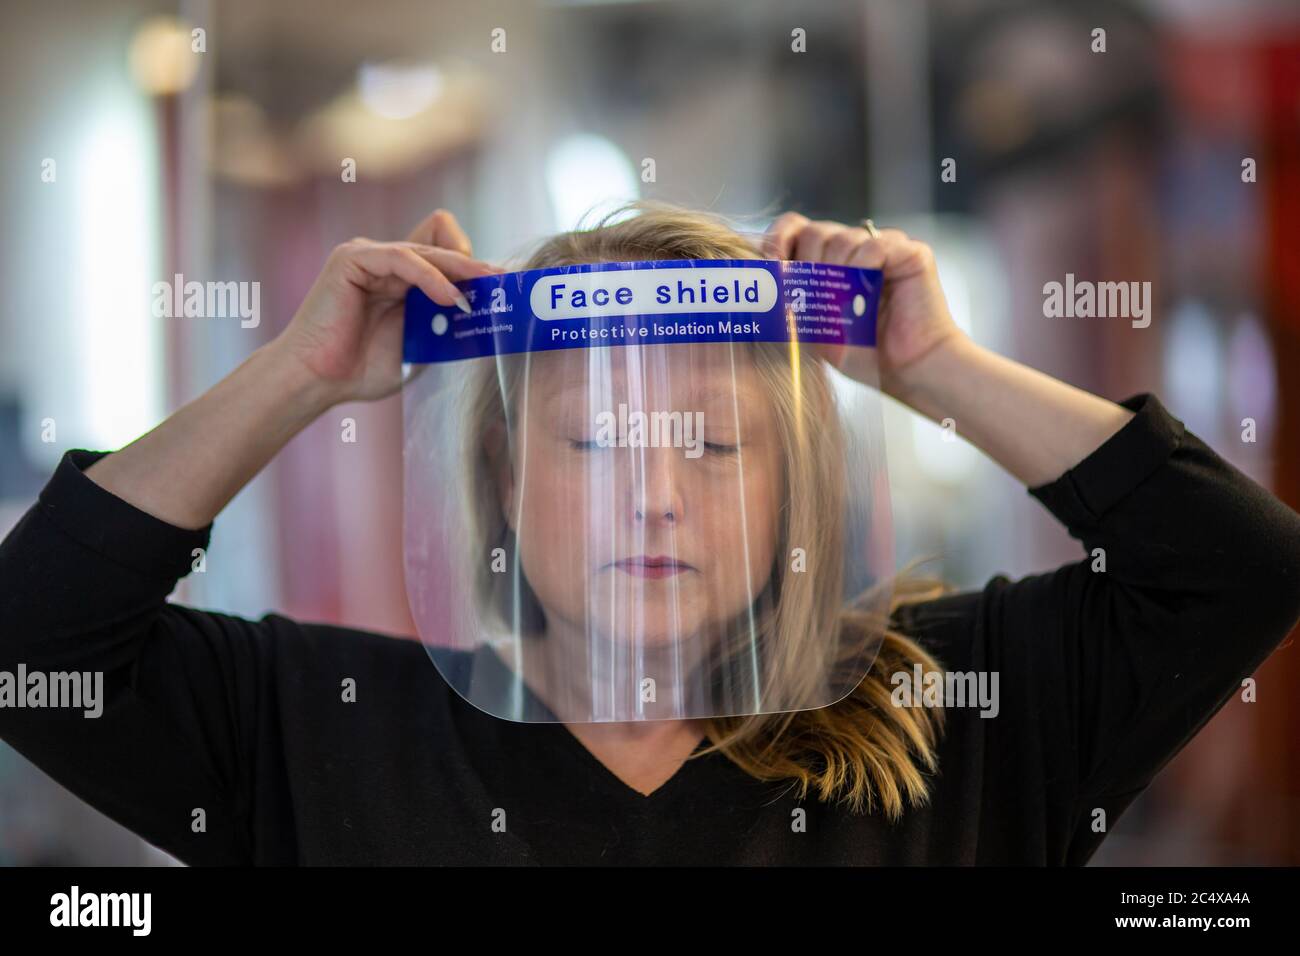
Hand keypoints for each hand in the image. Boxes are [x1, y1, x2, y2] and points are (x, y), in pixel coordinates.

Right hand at [272, 209, 501, 405]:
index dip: (471, 265)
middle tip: (506, 281)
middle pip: (441, 245)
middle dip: (476, 266)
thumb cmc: (360, 371)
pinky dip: (430, 276)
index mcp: (400, 279)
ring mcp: (368, 256)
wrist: (317, 381)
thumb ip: (444, 328)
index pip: (444, 253)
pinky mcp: (353, 258)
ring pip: (427, 249)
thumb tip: (486, 321)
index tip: (502, 287)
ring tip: (485, 288)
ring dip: (459, 270)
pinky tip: (449, 296)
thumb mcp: (418, 347)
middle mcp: (385, 261)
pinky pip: (402, 257)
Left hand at [761, 213, 965, 395]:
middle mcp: (852, 247)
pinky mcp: (909, 252)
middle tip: (814, 298)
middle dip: (807, 266)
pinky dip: (864, 267)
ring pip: (843, 237)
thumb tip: (760, 281)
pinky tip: (868, 292)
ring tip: (846, 304)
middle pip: (814, 231)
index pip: (792, 228)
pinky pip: (875, 245)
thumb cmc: (860, 353)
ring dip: (836, 273)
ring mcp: (882, 246)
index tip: (771, 269)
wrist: (907, 372)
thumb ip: (788, 301)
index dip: (777, 242)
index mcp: (826, 260)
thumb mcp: (812, 329)